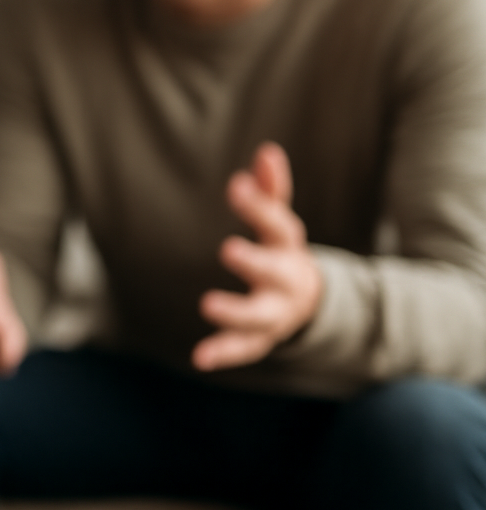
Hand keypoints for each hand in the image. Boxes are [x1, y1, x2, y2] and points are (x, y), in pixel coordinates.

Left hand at [195, 142, 323, 370]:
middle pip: (273, 271)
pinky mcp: (259, 338)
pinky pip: (243, 348)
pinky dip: (222, 353)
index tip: (235, 185)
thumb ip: (271, 192)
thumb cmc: (282, 253)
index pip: (278, 224)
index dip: (258, 206)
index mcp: (288, 248)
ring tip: (207, 304)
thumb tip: (266, 151)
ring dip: (235, 311)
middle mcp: (285, 281)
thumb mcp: (280, 224)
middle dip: (254, 261)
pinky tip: (200, 358)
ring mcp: (275, 313)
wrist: (309, 305)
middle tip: (228, 249)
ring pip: (258, 316)